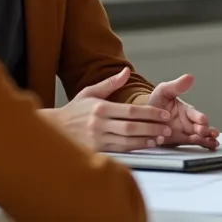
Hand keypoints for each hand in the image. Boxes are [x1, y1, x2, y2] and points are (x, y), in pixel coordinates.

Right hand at [39, 67, 171, 151]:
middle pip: (131, 126)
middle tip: (168, 128)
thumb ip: (110, 83)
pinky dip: (135, 148)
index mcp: (100, 108)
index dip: (150, 113)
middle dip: (152, 127)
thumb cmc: (75, 110)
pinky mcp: (95, 150)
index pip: (130, 111)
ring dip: (146, 139)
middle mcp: (98, 123)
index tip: (164, 114)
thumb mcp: (90, 92)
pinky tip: (146, 145)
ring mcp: (97, 138)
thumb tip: (126, 71)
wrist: (53, 129)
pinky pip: (119, 150)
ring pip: (127, 140)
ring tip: (161, 137)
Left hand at [138, 73, 220, 149]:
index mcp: (186, 110)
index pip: (195, 114)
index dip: (200, 117)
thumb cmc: (156, 101)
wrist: (143, 116)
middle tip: (206, 132)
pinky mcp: (178, 142)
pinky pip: (189, 144)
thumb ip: (177, 86)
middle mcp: (188, 122)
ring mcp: (184, 133)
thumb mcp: (164, 91)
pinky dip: (198, 146)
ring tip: (212, 143)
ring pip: (198, 137)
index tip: (203, 120)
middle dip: (205, 130)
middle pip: (200, 127)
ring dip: (206, 140)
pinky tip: (207, 148)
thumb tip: (189, 77)